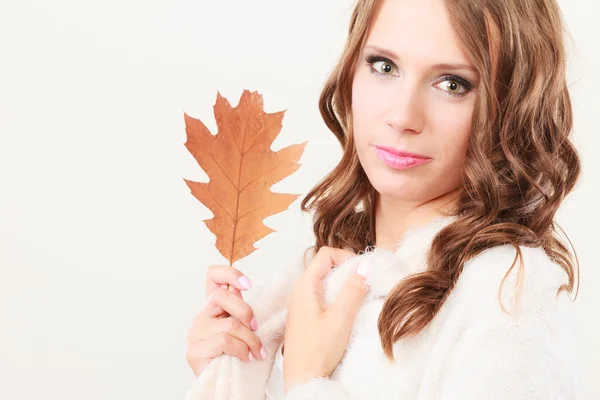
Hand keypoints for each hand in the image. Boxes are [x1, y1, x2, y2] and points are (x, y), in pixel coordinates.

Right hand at [186, 265, 266, 376]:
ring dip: (250, 339)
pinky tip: (246, 358)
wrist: (229, 385)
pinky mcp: (194, 350)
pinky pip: (224, 341)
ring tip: (256, 351)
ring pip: (229, 324)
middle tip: (255, 328)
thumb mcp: (245, 327)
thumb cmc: (239, 355)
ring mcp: (195, 333)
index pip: (213, 276)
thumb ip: (242, 309)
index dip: (230, 274)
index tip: (247, 285)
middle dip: (246, 312)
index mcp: (214, 307)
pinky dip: (241, 350)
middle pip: (222, 296)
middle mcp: (201, 316)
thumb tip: (245, 288)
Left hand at [282, 246, 370, 389]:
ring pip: (324, 281)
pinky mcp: (305, 315)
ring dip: (342, 283)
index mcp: (305, 285)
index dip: (346, 256)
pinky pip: (321, 295)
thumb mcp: (341, 318)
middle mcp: (299, 290)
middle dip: (346, 269)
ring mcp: (301, 303)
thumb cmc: (316, 351)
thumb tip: (364, 265)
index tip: (362, 270)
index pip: (325, 254)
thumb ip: (353, 290)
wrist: (302, 378)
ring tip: (357, 296)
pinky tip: (345, 310)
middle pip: (324, 265)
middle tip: (363, 282)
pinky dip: (336, 296)